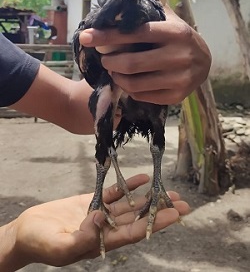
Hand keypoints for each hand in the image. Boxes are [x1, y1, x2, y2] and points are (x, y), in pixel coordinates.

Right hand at [7, 174, 188, 267]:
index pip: (135, 233)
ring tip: (169, 191)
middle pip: (139, 219)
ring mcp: (101, 213)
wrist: (27, 230)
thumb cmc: (40, 242)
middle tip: (183, 203)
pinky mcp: (92, 200)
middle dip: (160, 210)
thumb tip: (102, 218)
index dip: (155, 224)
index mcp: (102, 241)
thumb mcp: (59, 246)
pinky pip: (114, 193)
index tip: (174, 215)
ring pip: (131, 205)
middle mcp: (107, 227)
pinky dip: (128, 186)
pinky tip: (142, 178)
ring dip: (149, 198)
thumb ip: (82, 236)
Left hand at [79, 7, 210, 104]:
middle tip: (105, 59)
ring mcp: (179, 79)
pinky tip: (130, 82)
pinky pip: (142, 96)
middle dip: (109, 62)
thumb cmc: (178, 38)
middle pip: (130, 63)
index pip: (134, 33)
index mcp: (175, 32)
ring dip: (117, 77)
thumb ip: (145, 12)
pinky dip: (130, 90)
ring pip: (134, 83)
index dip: (106, 35)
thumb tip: (112, 7)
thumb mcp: (168, 20)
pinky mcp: (177, 96)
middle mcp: (179, 56)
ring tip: (114, 71)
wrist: (204, 62)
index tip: (85, 37)